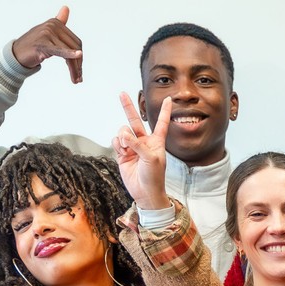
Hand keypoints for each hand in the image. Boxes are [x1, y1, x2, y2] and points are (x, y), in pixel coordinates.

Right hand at [10, 7, 83, 83]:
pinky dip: (69, 53)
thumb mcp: (47, 33)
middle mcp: (52, 26)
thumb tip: (66, 7)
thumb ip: (59, 21)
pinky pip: (59, 50)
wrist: (15, 55)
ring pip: (69, 52)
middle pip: (74, 47)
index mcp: (55, 23)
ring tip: (76, 80)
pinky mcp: (42, 44)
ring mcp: (46, 34)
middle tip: (79, 79)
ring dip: (74, 68)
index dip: (80, 57)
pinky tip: (78, 55)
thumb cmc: (32, 45)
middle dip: (78, 64)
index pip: (75, 42)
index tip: (79, 70)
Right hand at [113, 91, 169, 207]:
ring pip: (122, 131)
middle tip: (121, 93)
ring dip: (122, 137)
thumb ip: (138, 144)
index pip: (161, 122)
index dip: (165, 111)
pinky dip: (117, 144)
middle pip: (135, 120)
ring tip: (127, 148)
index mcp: (157, 141)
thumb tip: (124, 135)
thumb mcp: (151, 159)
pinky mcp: (122, 153)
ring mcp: (132, 146)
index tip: (168, 98)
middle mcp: (144, 141)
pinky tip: (122, 152)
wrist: (145, 192)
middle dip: (127, 107)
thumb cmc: (154, 177)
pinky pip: (116, 141)